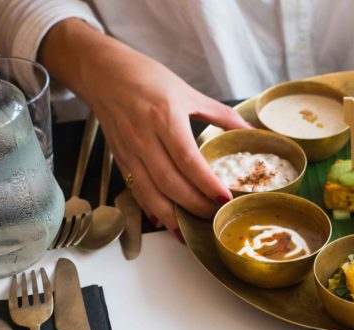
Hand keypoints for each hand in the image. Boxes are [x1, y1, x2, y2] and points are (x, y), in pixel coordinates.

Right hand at [39, 19, 250, 237]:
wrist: (103, 73)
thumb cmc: (147, 78)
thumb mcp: (188, 92)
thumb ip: (221, 114)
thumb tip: (250, 129)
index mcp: (165, 118)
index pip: (188, 160)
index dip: (207, 183)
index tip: (225, 198)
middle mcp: (144, 138)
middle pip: (171, 183)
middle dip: (195, 205)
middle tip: (215, 217)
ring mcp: (129, 151)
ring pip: (150, 193)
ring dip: (171, 216)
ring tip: (189, 232)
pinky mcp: (120, 158)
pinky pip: (135, 189)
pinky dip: (150, 208)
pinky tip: (164, 220)